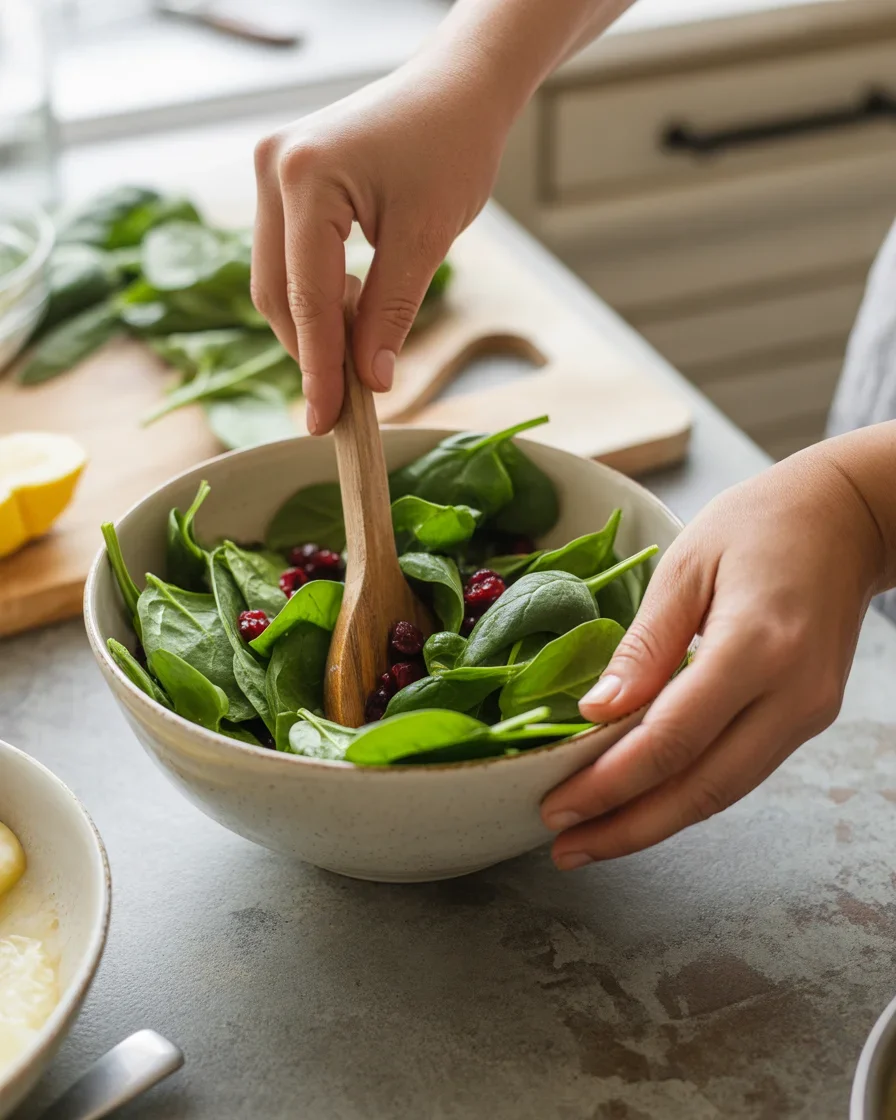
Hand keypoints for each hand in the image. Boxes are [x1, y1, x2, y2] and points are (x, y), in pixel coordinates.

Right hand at [251, 61, 507, 433]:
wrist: (457, 89)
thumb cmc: (453, 148)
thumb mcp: (427, 239)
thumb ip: (392, 312)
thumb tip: (369, 381)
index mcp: (305, 176)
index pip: (307, 296)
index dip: (319, 368)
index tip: (327, 422)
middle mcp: (271, 168)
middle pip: (276, 292)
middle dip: (311, 352)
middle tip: (344, 405)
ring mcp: (270, 170)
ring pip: (275, 279)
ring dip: (313, 326)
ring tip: (359, 351)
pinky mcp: (282, 180)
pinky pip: (285, 256)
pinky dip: (315, 294)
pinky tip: (353, 309)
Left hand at [541, 442, 887, 868]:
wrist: (846, 518)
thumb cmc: (761, 524)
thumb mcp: (686, 566)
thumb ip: (643, 645)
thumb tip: (596, 712)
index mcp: (757, 647)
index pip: (673, 739)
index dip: (611, 783)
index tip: (558, 805)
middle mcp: (793, 695)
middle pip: (703, 789)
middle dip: (630, 828)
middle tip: (566, 848)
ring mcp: (808, 712)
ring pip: (726, 792)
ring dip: (657, 822)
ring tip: (593, 838)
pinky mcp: (807, 716)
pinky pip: (742, 770)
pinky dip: (688, 793)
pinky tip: (643, 800)